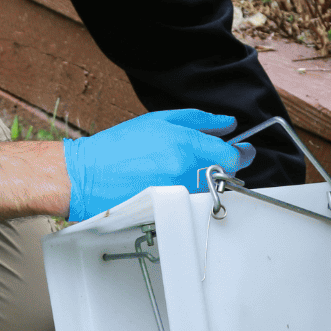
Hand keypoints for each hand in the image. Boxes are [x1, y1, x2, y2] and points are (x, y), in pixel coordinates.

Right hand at [61, 109, 255, 222]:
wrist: (87, 176)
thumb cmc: (117, 147)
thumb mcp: (158, 121)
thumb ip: (198, 120)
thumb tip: (227, 123)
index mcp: (184, 144)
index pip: (231, 154)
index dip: (241, 153)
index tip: (243, 150)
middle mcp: (184, 171)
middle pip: (223, 174)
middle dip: (219, 166)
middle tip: (202, 159)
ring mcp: (177, 193)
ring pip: (207, 188)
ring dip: (201, 180)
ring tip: (173, 171)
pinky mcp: (168, 210)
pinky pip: (190, 200)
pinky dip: (185, 192)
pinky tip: (164, 184)